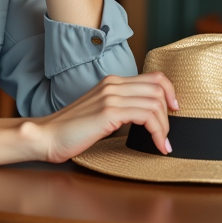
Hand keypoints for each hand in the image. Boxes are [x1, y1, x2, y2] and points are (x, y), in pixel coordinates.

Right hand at [28, 73, 178, 163]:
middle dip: (170, 113)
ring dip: (165, 127)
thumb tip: (144, 118)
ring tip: (163, 143)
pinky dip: (157, 132)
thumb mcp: (100, 113)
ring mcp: (111, 96)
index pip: (153, 77)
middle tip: (168, 133)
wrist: (48, 136)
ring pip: (155, 102)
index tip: (174, 110)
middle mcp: (113, 85)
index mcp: (111, 82)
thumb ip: (120, 109)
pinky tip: (157, 145)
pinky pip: (146, 116)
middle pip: (158, 87)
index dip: (170, 91)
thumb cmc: (71, 130)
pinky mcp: (109, 112)